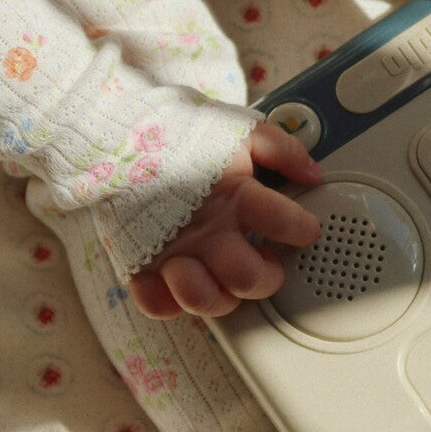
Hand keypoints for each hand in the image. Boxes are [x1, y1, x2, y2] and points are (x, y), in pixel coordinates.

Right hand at [129, 121, 321, 318]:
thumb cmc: (180, 132)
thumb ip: (283, 150)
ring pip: (204, 299)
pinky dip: (171, 302)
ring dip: (223, 296)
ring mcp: (171, 250)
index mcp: (234, 195)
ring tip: (228, 280)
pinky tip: (186, 284)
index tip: (306, 228)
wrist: (117, 131)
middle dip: (268, 276)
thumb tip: (313, 174)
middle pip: (247, 278)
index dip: (303, 229)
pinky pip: (155, 303)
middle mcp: (204, 229)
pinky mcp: (140, 263)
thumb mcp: (240, 128)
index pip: (284, 222)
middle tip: (267, 261)